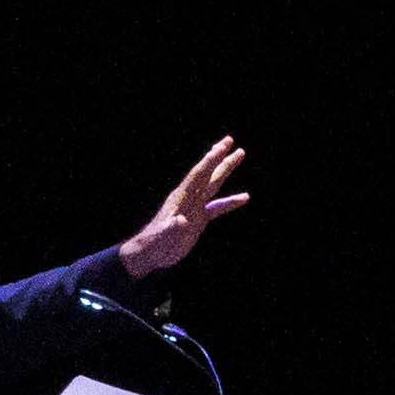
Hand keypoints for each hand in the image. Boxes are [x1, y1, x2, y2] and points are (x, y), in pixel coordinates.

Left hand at [121, 134, 253, 272]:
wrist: (149, 254)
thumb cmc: (153, 245)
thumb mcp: (162, 237)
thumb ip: (171, 228)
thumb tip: (181, 221)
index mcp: (181, 198)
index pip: (198, 175)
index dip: (209, 161)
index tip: (221, 147)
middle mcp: (189, 198)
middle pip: (207, 173)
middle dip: (219, 157)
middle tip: (230, 140)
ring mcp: (194, 208)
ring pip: (213, 184)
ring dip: (225, 169)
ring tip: (239, 154)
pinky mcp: (198, 219)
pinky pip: (217, 207)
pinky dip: (230, 202)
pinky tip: (244, 197)